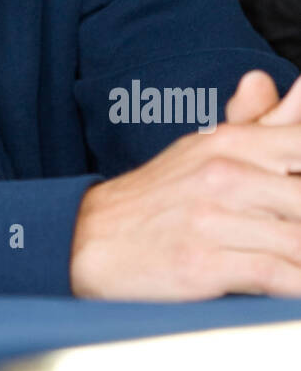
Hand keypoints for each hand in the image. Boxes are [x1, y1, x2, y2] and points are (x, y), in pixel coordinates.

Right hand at [70, 70, 300, 299]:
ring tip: (299, 259)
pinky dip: (295, 287)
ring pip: (298, 239)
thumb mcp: (207, 148)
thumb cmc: (159, 195)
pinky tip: (296, 289)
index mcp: (232, 143)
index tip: (298, 192)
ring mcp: (212, 219)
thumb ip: (259, 121)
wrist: (90, 237)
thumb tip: (284, 81)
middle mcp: (224, 174)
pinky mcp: (202, 264)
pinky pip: (274, 276)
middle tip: (296, 224)